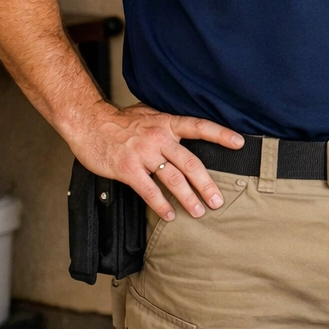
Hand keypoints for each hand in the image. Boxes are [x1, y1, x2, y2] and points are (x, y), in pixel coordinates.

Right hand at [65, 102, 242, 220]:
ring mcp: (144, 154)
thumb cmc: (120, 120)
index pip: (200, 126)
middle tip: (218, 200)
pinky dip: (161, 205)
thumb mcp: (149, 114)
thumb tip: (189, 130)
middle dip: (207, 184)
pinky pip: (149, 190)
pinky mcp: (128, 168)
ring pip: (173, 179)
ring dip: (188, 198)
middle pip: (191, 163)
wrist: (88, 122)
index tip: (240, 144)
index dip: (221, 134)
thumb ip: (169, 124)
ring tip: (199, 212)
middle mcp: (159, 138)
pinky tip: (170, 214)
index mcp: (167, 123)